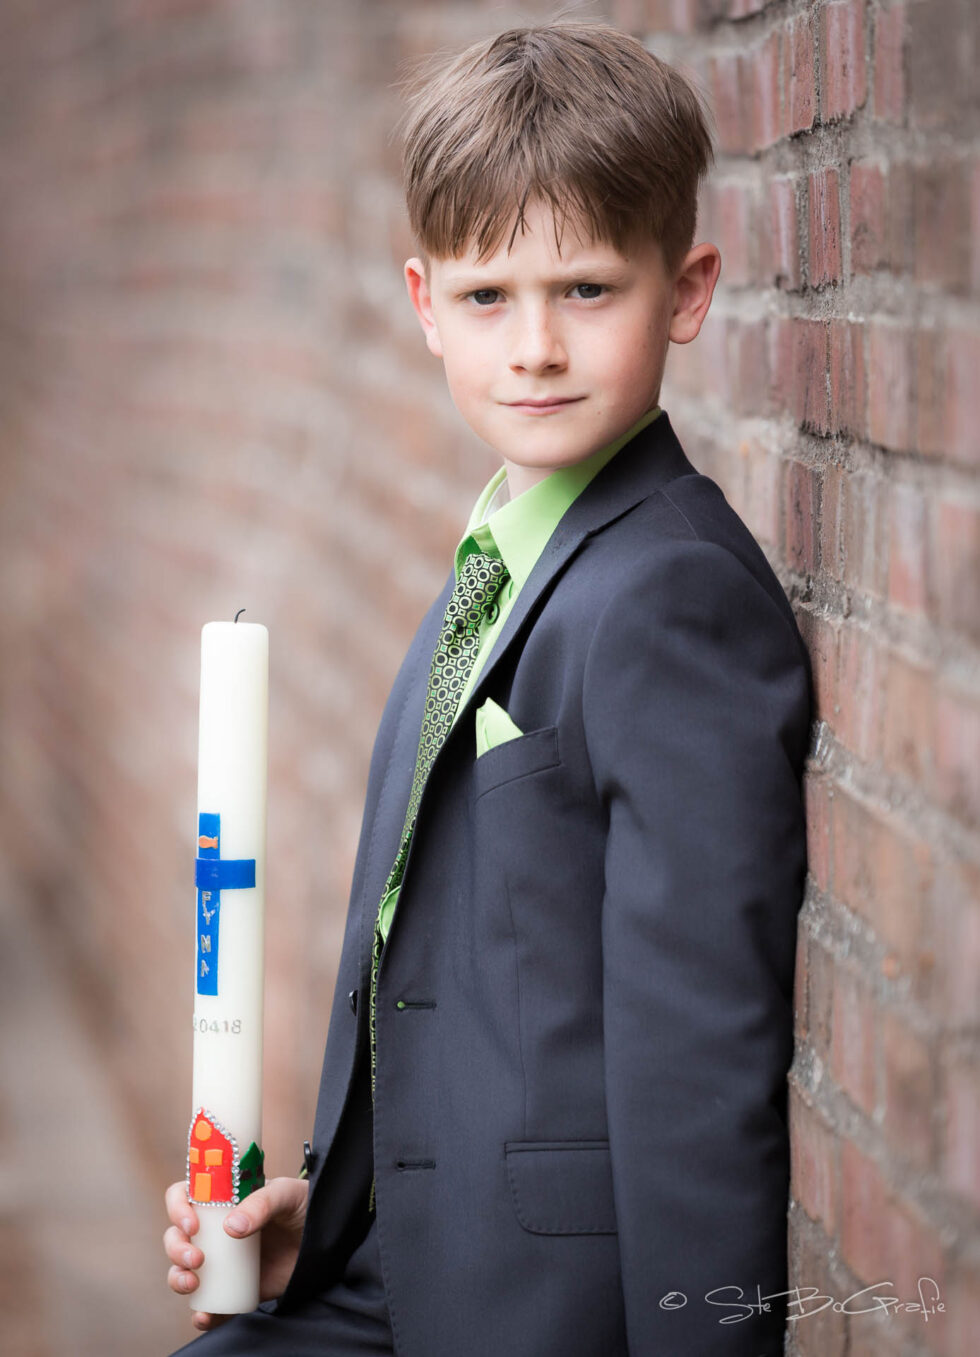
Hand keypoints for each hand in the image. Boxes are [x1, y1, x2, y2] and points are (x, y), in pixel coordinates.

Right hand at [164, 1176, 309, 1331]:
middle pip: (176, 1236)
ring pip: (182, 1269)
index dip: (178, 1208)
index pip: (186, 1196)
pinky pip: (209, 1303)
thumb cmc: (305, 1207)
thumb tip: (232, 1228)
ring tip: (193, 1283)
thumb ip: (263, 1203)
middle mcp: (215, 1229)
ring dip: (177, 1278)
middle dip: (176, 1249)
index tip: (192, 1224)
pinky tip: (205, 1316)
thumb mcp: (287, 1194)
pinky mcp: (234, 1287)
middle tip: (197, 1259)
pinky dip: (201, 1313)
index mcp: (223, 1198)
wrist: (327, 1241)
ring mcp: (222, 1260)